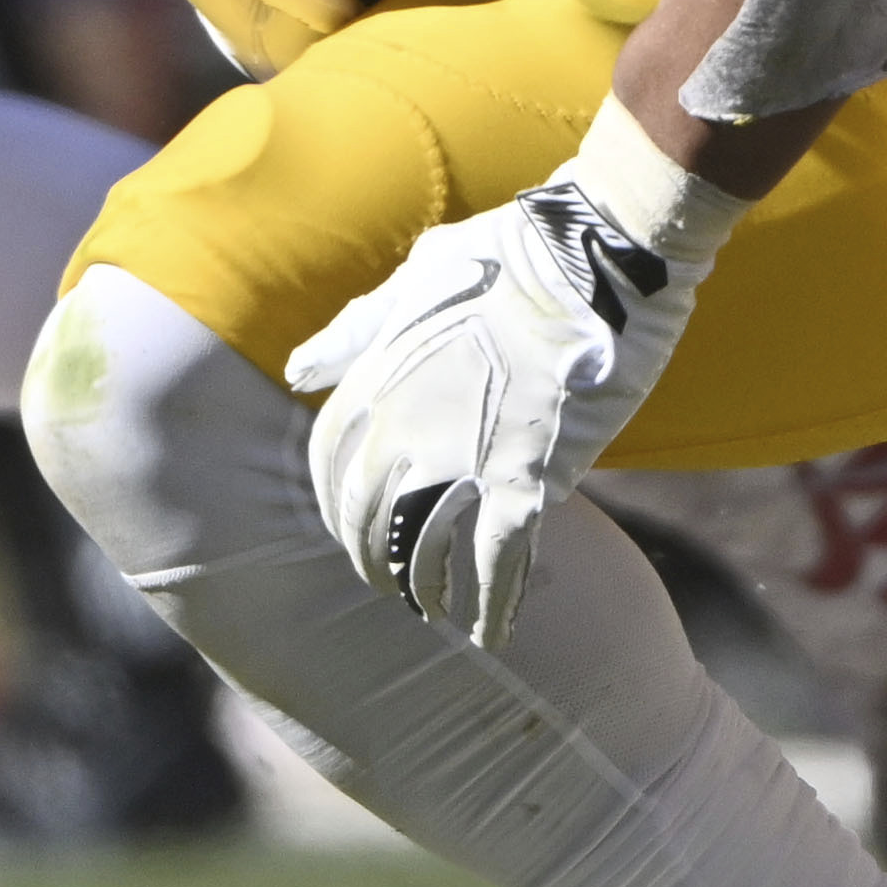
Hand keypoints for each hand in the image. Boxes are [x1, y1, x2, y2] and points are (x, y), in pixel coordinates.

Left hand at [283, 123, 739, 642]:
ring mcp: (461, 459)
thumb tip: (298, 373)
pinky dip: (493, 603)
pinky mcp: (526, 475)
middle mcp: (402, 432)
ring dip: (426, 590)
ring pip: (425, 551)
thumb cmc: (506, 254)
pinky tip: (490, 633)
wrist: (588, 254)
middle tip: (394, 584)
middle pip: (368, 522)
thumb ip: (357, 333)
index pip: (331, 468)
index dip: (341, 507)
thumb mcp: (413, 280)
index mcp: (373, 384)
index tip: (357, 523)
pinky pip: (499, 559)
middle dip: (376, 559)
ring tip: (437, 613)